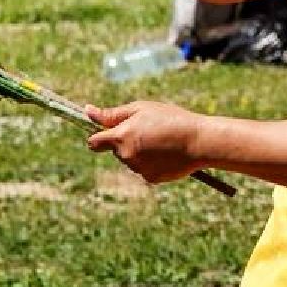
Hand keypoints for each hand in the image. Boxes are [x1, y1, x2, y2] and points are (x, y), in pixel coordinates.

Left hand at [85, 101, 208, 183]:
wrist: (200, 141)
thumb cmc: (172, 119)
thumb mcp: (142, 108)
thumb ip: (113, 113)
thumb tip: (87, 111)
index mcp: (120, 137)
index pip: (94, 142)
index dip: (99, 137)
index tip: (107, 133)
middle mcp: (125, 155)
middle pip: (117, 149)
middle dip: (128, 141)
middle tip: (152, 130)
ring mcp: (138, 169)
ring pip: (132, 159)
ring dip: (142, 151)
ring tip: (164, 141)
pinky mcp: (151, 178)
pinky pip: (146, 169)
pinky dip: (154, 162)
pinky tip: (169, 154)